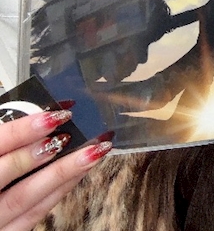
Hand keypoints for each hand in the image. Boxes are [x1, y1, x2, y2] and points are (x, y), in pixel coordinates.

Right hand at [0, 110, 111, 230]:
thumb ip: (1, 133)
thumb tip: (26, 108)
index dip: (22, 131)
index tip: (53, 116)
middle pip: (8, 176)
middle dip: (43, 154)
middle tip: (75, 136)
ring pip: (26, 200)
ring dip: (63, 174)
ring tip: (93, 152)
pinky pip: (34, 215)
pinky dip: (58, 192)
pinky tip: (78, 174)